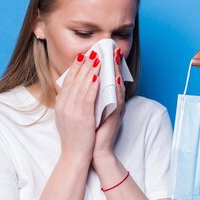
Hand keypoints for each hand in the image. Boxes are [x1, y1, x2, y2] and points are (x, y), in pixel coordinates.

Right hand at [54, 52, 100, 162]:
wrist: (74, 156)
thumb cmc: (74, 138)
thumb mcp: (67, 118)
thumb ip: (70, 104)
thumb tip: (75, 91)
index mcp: (60, 104)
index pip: (68, 81)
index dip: (76, 67)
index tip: (83, 56)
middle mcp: (64, 105)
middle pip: (74, 80)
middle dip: (84, 64)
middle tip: (92, 52)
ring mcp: (72, 111)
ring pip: (81, 85)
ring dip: (90, 71)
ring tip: (98, 59)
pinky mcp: (82, 117)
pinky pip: (88, 97)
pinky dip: (93, 85)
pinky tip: (99, 76)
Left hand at [92, 48, 125, 165]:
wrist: (95, 150)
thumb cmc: (91, 130)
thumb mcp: (88, 108)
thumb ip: (88, 96)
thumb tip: (82, 82)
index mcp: (107, 99)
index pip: (108, 78)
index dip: (106, 65)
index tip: (103, 51)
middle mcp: (114, 102)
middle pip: (114, 78)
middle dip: (112, 64)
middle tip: (110, 49)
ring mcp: (117, 108)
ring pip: (117, 86)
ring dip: (115, 71)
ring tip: (113, 58)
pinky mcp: (116, 116)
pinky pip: (117, 98)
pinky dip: (115, 87)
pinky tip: (113, 78)